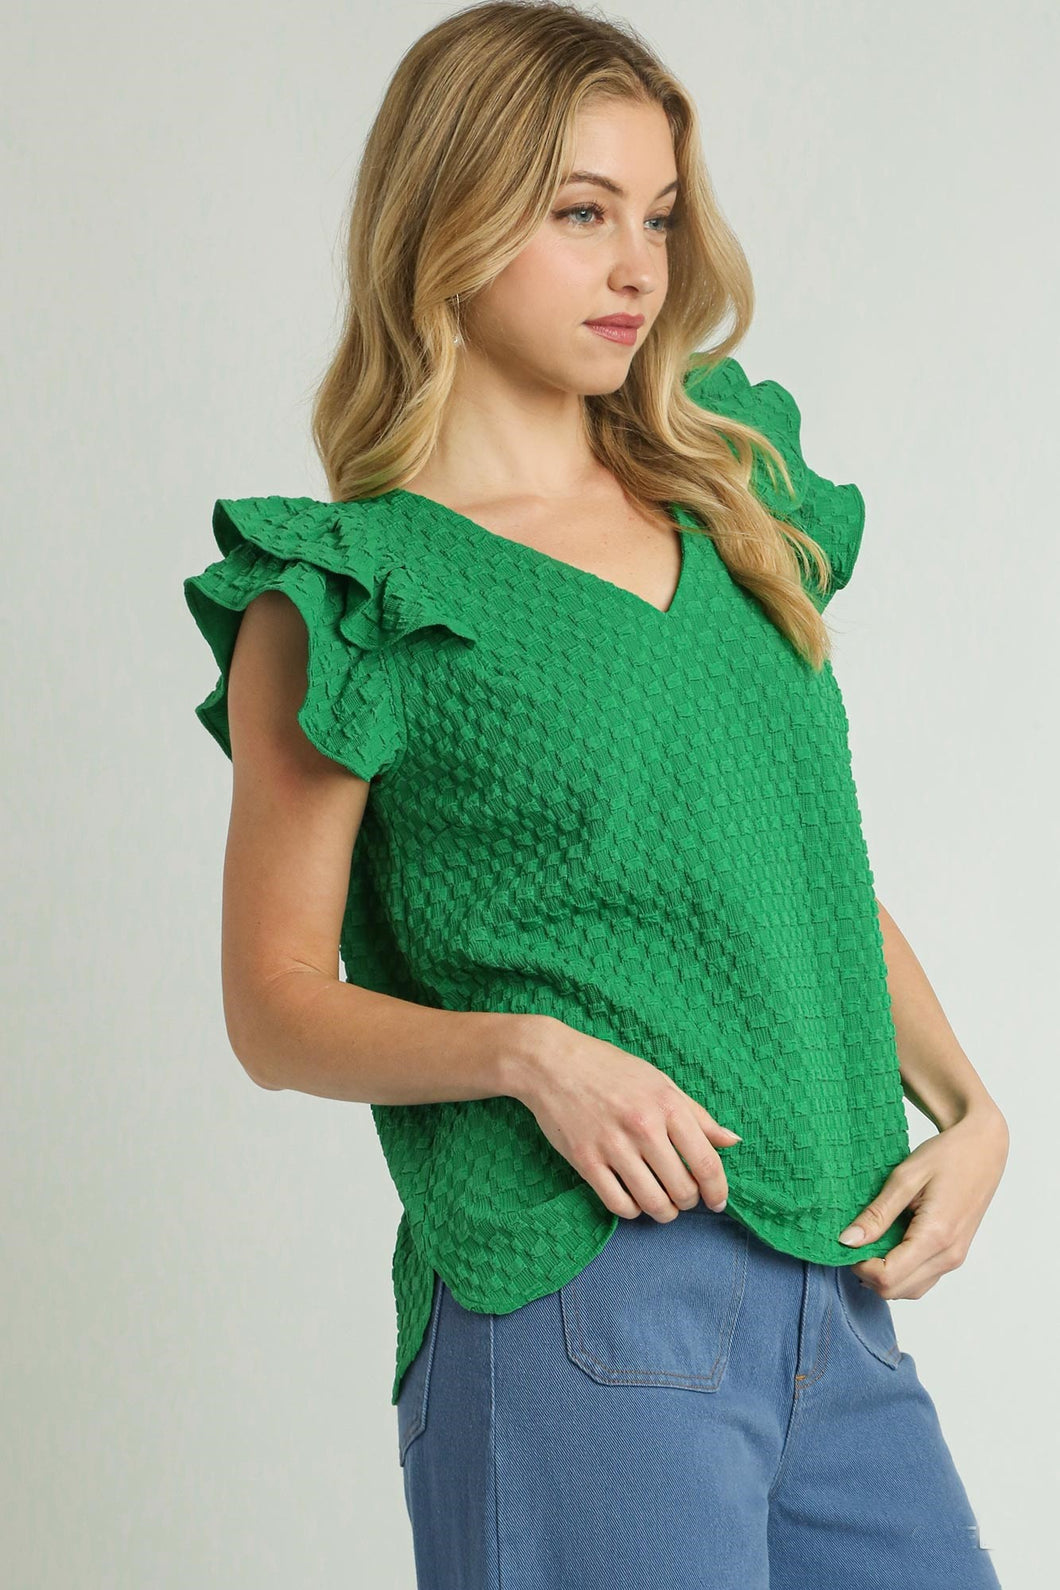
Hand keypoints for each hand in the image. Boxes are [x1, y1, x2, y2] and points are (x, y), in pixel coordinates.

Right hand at [506, 1015, 742, 1221]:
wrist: (552, 1063)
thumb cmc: (610, 1069)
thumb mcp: (660, 1082)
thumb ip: (697, 1115)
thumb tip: (732, 1142)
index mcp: (667, 1105)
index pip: (706, 1163)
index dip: (718, 1190)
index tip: (719, 1201)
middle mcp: (643, 1127)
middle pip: (682, 1189)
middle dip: (689, 1201)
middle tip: (683, 1196)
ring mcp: (612, 1146)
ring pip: (653, 1203)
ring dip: (664, 1211)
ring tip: (662, 1204)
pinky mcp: (585, 1161)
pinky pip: (619, 1204)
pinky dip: (632, 1210)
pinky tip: (633, 1199)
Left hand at [836, 1106, 1008, 1298]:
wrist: (984, 1149)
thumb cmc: (947, 1156)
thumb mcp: (904, 1178)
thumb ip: (877, 1214)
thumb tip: (847, 1241)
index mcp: (935, 1236)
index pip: (887, 1277)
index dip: (860, 1265)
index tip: (849, 1241)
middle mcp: (948, 1256)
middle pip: (896, 1291)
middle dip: (868, 1273)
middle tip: (856, 1241)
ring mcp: (955, 1259)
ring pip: (910, 1290)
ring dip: (884, 1275)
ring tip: (872, 1241)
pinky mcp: (955, 1255)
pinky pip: (923, 1279)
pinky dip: (901, 1271)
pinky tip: (890, 1244)